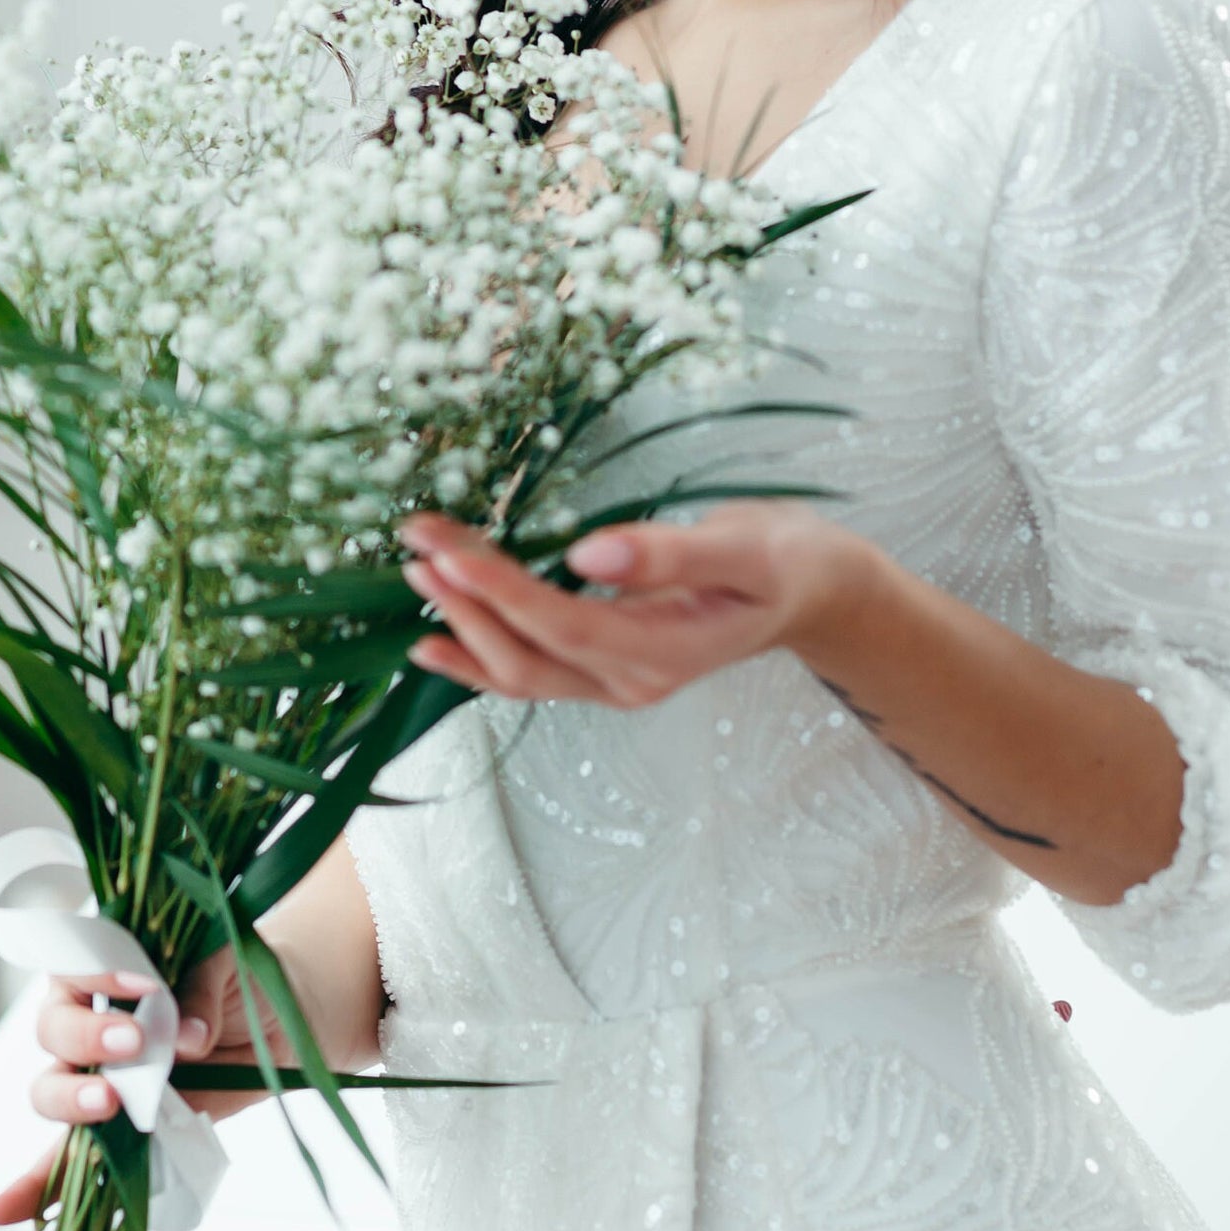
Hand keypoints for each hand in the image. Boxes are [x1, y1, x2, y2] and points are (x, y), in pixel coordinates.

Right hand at [0, 946, 281, 1226]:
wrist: (274, 1014)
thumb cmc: (238, 974)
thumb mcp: (228, 960)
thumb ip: (200, 989)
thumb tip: (186, 1036)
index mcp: (103, 967)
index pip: (74, 965)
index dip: (97, 975)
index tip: (144, 984)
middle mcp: (88, 1021)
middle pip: (54, 1031)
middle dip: (84, 1039)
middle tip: (131, 1044)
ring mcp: (98, 1077)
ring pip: (53, 1090)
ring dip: (72, 1100)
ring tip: (109, 1104)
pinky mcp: (116, 1127)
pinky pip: (63, 1161)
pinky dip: (32, 1187)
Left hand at [401, 499, 869, 708]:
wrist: (812, 590)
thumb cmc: (783, 561)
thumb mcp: (744, 548)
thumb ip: (668, 553)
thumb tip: (587, 553)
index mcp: (665, 652)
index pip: (562, 625)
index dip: (500, 593)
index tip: (448, 551)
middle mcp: (632, 680)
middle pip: (526, 658)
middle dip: (466, 607)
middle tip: (418, 548)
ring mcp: (615, 682)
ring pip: (519, 673)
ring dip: (463, 628)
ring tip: (417, 575)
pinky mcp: (603, 668)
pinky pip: (527, 673)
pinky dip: (477, 654)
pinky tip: (432, 640)